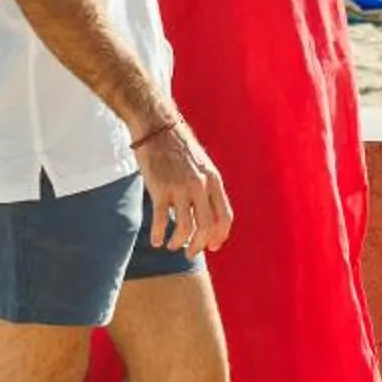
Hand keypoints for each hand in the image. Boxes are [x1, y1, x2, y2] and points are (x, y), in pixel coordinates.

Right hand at [135, 119, 233, 255]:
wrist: (158, 128)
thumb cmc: (179, 149)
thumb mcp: (201, 166)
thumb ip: (206, 188)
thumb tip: (205, 215)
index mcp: (214, 180)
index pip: (225, 216)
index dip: (221, 236)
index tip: (213, 247)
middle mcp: (200, 186)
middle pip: (207, 226)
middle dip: (200, 245)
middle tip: (191, 253)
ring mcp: (180, 188)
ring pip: (185, 227)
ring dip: (179, 242)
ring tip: (171, 246)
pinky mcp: (159, 189)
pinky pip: (161, 220)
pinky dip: (158, 234)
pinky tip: (155, 240)